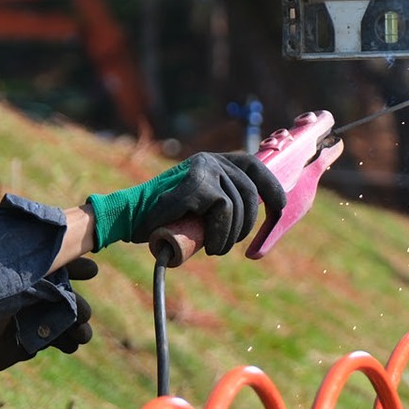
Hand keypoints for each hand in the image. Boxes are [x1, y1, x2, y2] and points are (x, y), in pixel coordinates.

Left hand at [0, 260, 98, 394]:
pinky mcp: (41, 338)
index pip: (59, 266)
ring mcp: (42, 316)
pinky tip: (71, 346)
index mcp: (30, 275)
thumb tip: (25, 258)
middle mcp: (40, 293)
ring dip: (79, 327)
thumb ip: (9, 274)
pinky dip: (69, 342)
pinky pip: (62, 339)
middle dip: (79, 304)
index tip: (92, 271)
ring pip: (70, 319)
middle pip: (69, 295)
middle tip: (82, 313)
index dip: (76, 267)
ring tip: (81, 335)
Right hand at [88, 152, 285, 255]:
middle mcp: (213, 159)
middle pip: (250, 192)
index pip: (257, 168)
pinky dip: (218, 233)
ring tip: (213, 249)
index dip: (272, 190)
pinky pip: (223, 210)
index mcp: (217, 161)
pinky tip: (207, 245)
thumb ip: (223, 201)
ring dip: (229, 236)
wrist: (129, 218)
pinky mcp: (197, 182)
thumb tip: (259, 214)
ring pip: (237, 205)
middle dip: (245, 226)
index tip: (279, 211)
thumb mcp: (201, 206)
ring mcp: (205, 168)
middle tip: (225, 246)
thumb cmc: (165, 219)